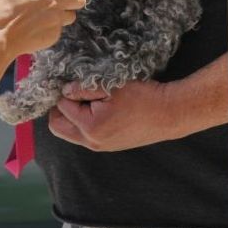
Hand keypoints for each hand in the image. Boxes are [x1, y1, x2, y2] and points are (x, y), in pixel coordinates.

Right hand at [0, 0, 85, 59]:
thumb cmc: (5, 6)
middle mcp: (56, 3)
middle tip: (60, 1)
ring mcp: (56, 20)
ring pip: (72, 16)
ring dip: (63, 14)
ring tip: (46, 15)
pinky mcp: (54, 35)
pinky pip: (60, 29)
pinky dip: (52, 28)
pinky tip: (37, 26)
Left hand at [48, 80, 186, 150]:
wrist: (169, 114)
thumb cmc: (143, 97)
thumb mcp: (111, 86)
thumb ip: (83, 88)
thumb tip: (64, 90)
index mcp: (90, 127)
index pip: (61, 107)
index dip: (65, 92)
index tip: (75, 81)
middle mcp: (92, 142)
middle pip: (58, 127)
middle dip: (60, 108)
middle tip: (73, 92)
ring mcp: (100, 146)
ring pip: (70, 132)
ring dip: (71, 116)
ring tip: (87, 99)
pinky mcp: (108, 145)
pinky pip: (84, 135)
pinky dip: (83, 122)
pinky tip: (98, 108)